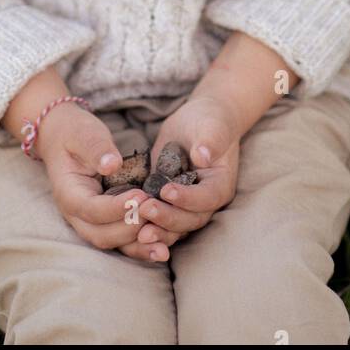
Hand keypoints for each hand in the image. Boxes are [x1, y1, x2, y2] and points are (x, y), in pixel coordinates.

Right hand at [36, 102, 171, 263]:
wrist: (65, 139)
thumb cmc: (76, 134)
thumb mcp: (85, 134)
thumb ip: (97, 149)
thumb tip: (112, 164)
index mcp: (69, 194)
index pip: (92, 209)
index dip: (117, 207)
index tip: (141, 196)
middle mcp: (77, 215)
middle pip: (101, 235)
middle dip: (130, 229)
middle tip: (155, 212)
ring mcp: (90, 221)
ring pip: (112, 242)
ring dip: (137, 245)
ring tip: (164, 245)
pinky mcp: (104, 221)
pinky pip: (121, 239)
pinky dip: (140, 245)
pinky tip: (163, 247)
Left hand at [133, 95, 240, 254]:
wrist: (200, 120)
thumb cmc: (211, 121)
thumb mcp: (213, 126)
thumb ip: (210, 142)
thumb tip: (203, 156)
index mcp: (220, 184)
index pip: (206, 198)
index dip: (187, 198)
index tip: (167, 190)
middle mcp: (204, 201)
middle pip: (189, 219)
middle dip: (167, 218)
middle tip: (144, 209)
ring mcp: (185, 204)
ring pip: (174, 226)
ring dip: (157, 229)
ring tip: (137, 229)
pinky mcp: (167, 201)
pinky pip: (159, 219)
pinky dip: (147, 224)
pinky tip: (129, 224)